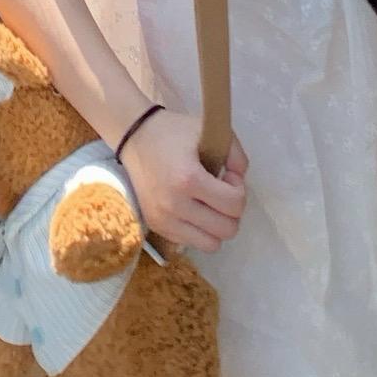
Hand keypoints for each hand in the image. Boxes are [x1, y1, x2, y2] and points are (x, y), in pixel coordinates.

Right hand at [118, 109, 247, 253]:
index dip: (240, 190)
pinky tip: (194, 211)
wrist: (135, 138)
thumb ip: (236, 155)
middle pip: (226, 229)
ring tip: (209, 206)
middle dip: (232, 211)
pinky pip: (191, 243)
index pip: (234, 204)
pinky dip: (200, 232)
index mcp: (189, 179)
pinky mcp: (156, 227)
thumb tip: (241, 180)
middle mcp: (174, 205)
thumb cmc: (173, 133)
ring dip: (217, 227)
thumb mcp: (208, 131)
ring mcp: (163, 220)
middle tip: (221, 192)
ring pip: (211, 245)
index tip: (229, 176)